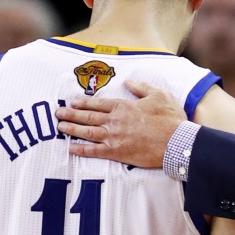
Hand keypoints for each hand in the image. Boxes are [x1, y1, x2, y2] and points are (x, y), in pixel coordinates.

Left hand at [57, 81, 186, 169]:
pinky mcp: (117, 153)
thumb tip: (128, 81)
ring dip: (71, 129)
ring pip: (87, 132)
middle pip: (87, 116)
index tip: (71, 102)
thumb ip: (141, 88)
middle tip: (58, 113)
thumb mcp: (158, 95)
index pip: (98, 102)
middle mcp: (115, 120)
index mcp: (124, 106)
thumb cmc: (170, 119)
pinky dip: (81, 149)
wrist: (177, 142)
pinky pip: (94, 151)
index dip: (82, 102)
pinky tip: (70, 148)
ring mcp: (114, 137)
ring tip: (59, 127)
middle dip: (70, 114)